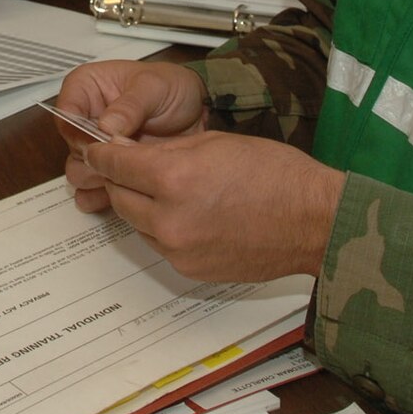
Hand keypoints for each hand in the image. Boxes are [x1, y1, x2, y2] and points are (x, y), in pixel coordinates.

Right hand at [54, 61, 205, 211]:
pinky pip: (93, 190)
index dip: (77, 131)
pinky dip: (102, 196)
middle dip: (91, 159)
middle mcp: (85, 119)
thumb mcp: (154, 87)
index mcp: (87, 88)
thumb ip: (130, 106)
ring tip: (123, 178)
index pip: (65, 112)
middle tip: (117, 163)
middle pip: (70, 147)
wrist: (200, 111)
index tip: (98, 142)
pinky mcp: (110, 170)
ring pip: (78, 171)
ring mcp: (97, 147)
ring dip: (97, 179)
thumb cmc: (173, 87)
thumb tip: (105, 128)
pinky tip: (120, 195)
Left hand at [80, 132, 344, 282]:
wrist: (314, 222)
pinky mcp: (190, 270)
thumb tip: (128, 150)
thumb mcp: (214, 143)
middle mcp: (169, 219)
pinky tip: (188, 213)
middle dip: (120, 179)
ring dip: (141, 205)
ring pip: (136, 223)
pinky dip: (163, 227)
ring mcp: (179, 250)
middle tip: (130, 165)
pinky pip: (160, 244)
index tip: (97, 148)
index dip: (102, 153)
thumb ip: (165, 150)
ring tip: (169, 190)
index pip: (114, 164)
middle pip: (118, 197)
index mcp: (173, 179)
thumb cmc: (276, 175)